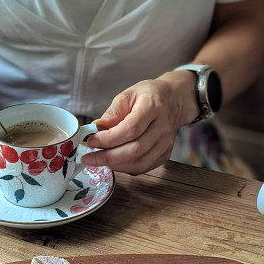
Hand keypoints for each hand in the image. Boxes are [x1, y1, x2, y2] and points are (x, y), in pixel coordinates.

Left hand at [81, 74, 196, 174]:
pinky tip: (114, 162)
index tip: (91, 141)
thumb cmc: (149, 96)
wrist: (174, 102)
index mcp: (152, 107)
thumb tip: (97, 128)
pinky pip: (143, 167)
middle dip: (108, 157)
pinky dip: (125, 168)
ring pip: (139, 162)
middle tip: (89, 158)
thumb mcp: (128, 95)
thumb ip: (113, 112)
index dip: (109, 138)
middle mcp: (162, 127)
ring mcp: (165, 143)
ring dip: (115, 165)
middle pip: (135, 149)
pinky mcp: (165, 154)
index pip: (131, 128)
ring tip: (98, 160)